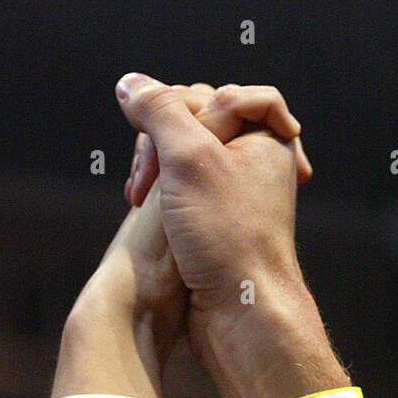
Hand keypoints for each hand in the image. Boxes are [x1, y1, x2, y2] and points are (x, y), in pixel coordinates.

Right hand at [114, 74, 318, 387]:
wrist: (241, 312)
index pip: (219, 93)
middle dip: (164, 141)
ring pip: (182, 157)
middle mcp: (254, 163)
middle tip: (150, 174)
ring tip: (144, 197)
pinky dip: (159, 194)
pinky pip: (179, 189)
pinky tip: (147, 211)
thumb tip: (130, 85)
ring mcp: (234, 194)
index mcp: (267, 137)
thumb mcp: (189, 157)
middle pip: (196, 123)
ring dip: (156, 169)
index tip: (173, 136)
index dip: (187, 108)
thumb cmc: (228, 239)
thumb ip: (158, 110)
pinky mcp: (214, 223)